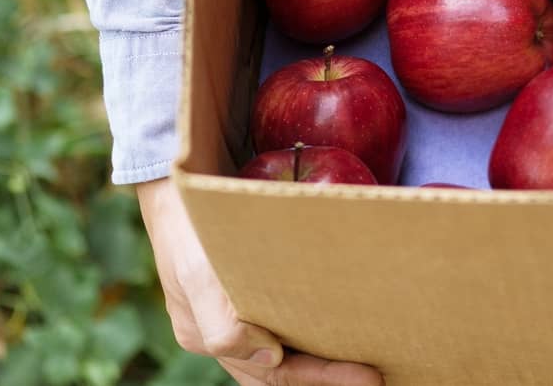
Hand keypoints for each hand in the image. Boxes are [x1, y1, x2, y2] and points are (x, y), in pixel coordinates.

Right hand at [137, 177, 382, 385]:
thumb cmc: (189, 230)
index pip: (276, 374)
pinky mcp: (246, 286)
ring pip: (284, 351)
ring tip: (364, 359)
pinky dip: (310, 330)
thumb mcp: (198, 277)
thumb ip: (224, 326)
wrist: (174, 186)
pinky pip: (283, 319)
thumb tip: (271, 356)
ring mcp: (233, 311)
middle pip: (282, 370)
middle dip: (328, 375)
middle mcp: (222, 332)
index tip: (368, 375)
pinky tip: (338, 323)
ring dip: (321, 359)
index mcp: (210, 338)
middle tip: (378, 374)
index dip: (323, 378)